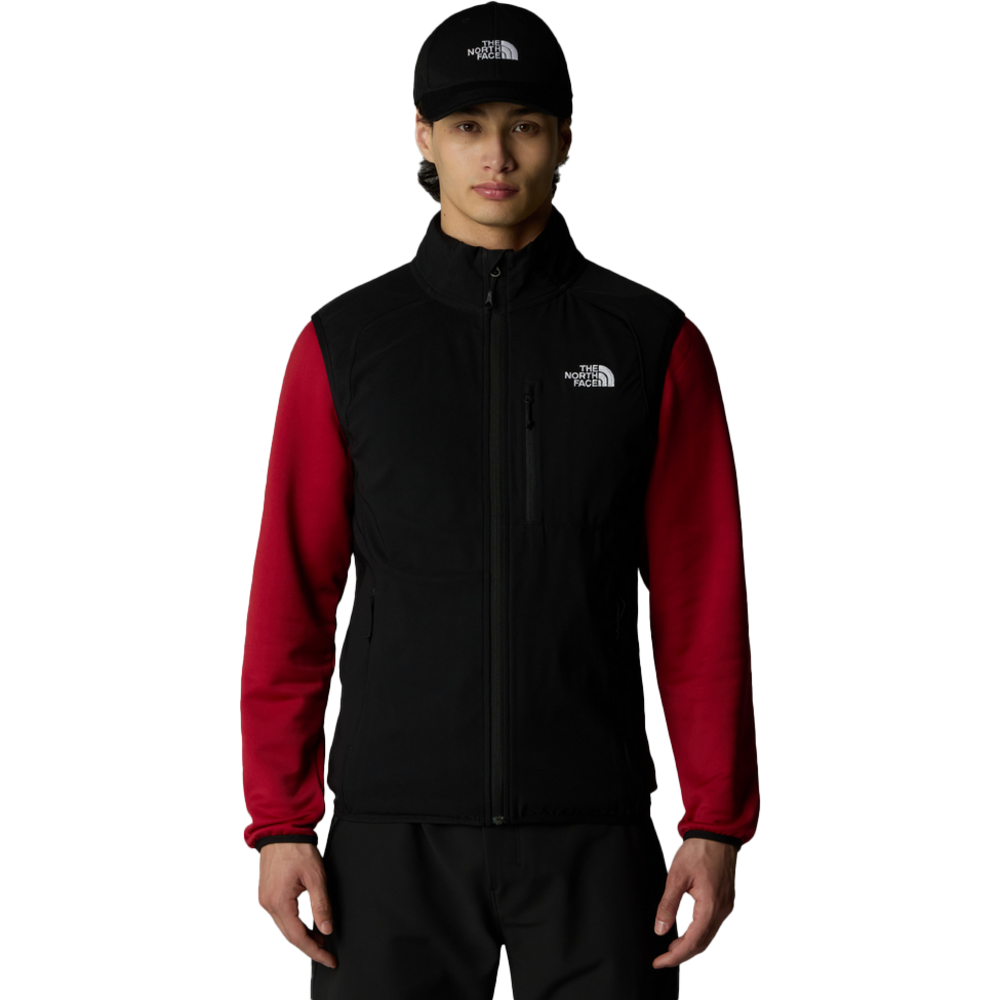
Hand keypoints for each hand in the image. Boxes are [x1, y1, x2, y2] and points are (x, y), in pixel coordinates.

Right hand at [258, 842, 337, 969]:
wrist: (281, 831)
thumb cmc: (298, 850)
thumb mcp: (316, 876)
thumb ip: (321, 905)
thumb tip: (326, 930)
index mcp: (279, 903)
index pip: (298, 937)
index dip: (315, 951)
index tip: (330, 960)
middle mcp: (268, 905)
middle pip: (289, 936)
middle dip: (309, 947)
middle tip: (328, 954)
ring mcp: (265, 900)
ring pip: (284, 928)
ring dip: (302, 936)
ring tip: (321, 940)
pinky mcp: (266, 895)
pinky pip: (281, 917)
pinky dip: (294, 924)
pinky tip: (307, 925)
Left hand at [652, 837, 736, 967]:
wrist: (716, 834)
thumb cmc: (697, 851)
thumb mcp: (677, 877)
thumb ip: (668, 905)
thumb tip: (660, 930)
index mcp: (711, 906)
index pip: (693, 942)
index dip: (675, 956)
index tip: (659, 962)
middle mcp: (722, 911)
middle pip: (702, 944)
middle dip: (682, 955)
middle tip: (662, 960)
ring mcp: (726, 906)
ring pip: (708, 936)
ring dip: (690, 945)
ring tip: (670, 949)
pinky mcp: (725, 901)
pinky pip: (712, 925)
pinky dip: (698, 934)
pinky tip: (686, 933)